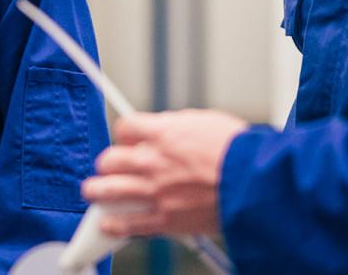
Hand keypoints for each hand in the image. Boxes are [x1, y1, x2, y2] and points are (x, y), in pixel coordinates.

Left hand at [80, 109, 248, 236]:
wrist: (255, 183)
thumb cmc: (238, 150)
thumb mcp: (205, 121)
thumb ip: (178, 126)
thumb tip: (166, 128)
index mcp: (162, 134)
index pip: (125, 128)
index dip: (124, 135)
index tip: (127, 141)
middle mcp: (153, 162)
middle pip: (110, 160)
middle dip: (108, 163)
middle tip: (109, 168)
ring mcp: (156, 192)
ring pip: (109, 191)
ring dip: (97, 191)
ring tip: (93, 192)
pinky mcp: (166, 219)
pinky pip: (130, 224)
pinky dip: (115, 225)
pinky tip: (107, 224)